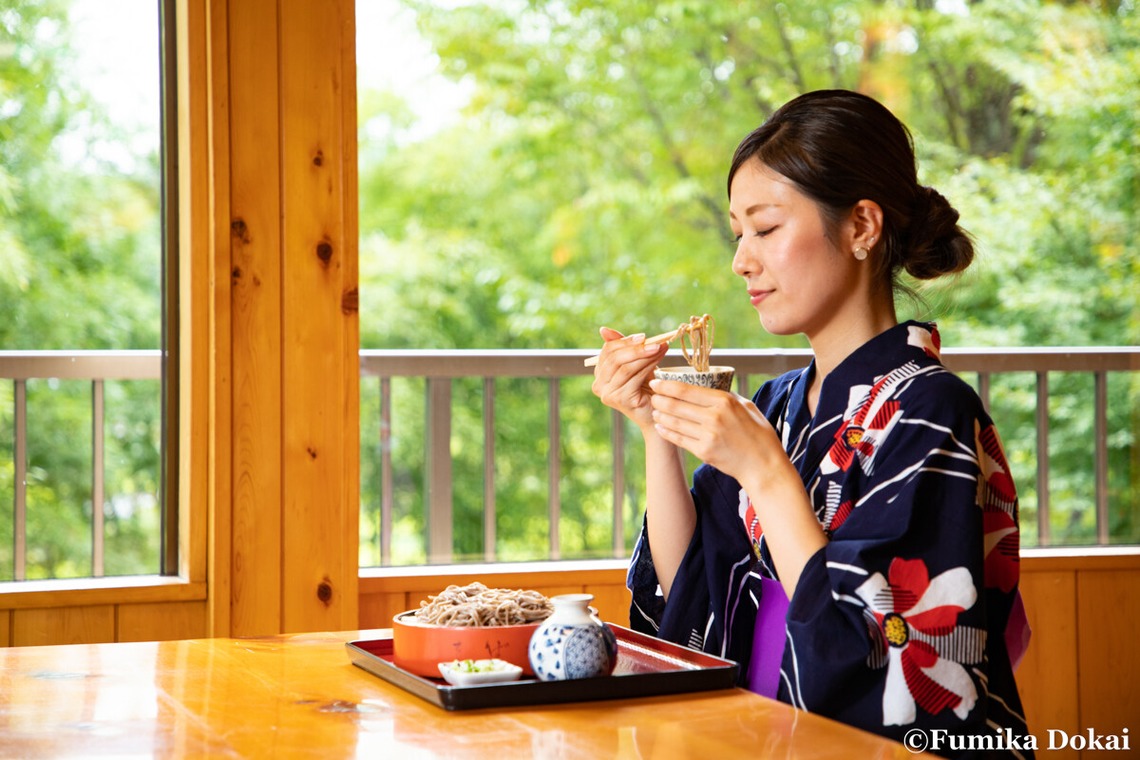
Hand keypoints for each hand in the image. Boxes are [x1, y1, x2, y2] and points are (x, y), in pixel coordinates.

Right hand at [590, 327, 668, 430]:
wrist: (657, 413)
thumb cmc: (647, 387)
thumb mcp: (636, 363)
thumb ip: (623, 348)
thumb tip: (603, 329)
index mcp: (600, 375)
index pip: (607, 351)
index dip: (625, 341)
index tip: (643, 336)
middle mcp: (599, 385)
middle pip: (614, 358)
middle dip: (635, 347)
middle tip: (654, 342)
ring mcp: (607, 394)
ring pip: (625, 366)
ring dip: (645, 355)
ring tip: (660, 348)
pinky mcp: (619, 399)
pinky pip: (633, 376)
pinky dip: (648, 365)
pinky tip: (659, 359)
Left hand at [647, 377, 781, 482]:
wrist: (763, 464)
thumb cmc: (758, 433)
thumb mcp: (746, 406)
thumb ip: (726, 396)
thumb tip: (707, 386)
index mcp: (724, 401)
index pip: (685, 390)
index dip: (665, 385)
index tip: (656, 382)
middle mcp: (714, 417)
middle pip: (675, 405)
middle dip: (659, 399)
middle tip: (652, 396)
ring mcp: (707, 435)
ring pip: (674, 422)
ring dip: (660, 415)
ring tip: (654, 410)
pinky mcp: (704, 452)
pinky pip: (678, 439)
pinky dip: (666, 431)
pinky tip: (661, 426)